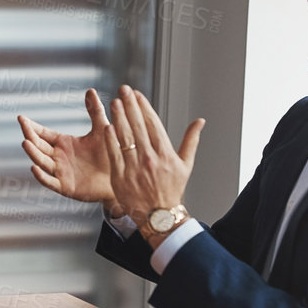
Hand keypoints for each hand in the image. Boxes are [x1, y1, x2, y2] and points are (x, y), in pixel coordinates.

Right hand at [20, 89, 118, 207]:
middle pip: (39, 146)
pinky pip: (50, 181)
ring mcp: (60, 172)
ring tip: (25, 142)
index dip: (32, 126)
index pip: (43, 134)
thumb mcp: (101, 129)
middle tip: (22, 124)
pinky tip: (34, 168)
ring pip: (42, 162)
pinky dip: (41, 176)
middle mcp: (58, 157)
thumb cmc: (110, 153)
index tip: (21, 118)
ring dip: (33, 153)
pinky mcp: (65, 186)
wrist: (120, 176)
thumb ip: (95, 111)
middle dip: (30, 135)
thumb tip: (90, 90)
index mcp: (64, 143)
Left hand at [102, 86, 203, 243]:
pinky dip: (111, 140)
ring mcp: (135, 168)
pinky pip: (115, 155)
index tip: (137, 94)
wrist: (160, 217)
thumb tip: (200, 121)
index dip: (144, 107)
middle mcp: (150, 159)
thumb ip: (191, 140)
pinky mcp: (121, 177)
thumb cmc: (173, 190)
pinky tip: (107, 127)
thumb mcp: (186, 165)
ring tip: (114, 103)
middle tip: (123, 90)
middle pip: (138, 126)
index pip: (153, 124)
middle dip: (130, 106)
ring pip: (125, 138)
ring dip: (119, 118)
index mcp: (166, 154)